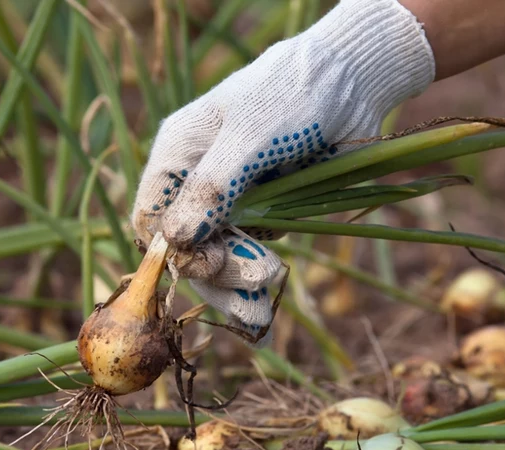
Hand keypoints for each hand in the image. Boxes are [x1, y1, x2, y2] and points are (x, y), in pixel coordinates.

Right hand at [132, 0, 433, 342]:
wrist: (351, 85)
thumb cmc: (293, 95)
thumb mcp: (252, 136)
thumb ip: (214, 186)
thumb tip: (176, 239)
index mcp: (179, 155)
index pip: (152, 218)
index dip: (172, 250)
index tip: (210, 263)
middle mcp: (198, 184)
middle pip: (187, 248)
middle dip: (217, 275)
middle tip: (256, 291)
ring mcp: (231, 203)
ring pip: (218, 261)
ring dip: (238, 287)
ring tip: (262, 308)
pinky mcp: (264, 216)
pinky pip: (250, 257)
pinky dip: (256, 283)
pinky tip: (264, 309)